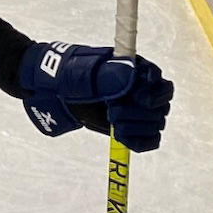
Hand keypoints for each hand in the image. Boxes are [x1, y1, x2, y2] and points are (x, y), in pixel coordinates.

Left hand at [18, 42, 173, 151]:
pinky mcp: (126, 127)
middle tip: (112, 110)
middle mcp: (140, 90)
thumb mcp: (85, 71)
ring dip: (134, 127)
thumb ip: (109, 75)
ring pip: (154, 125)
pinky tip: (119, 135)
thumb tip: (131, 76)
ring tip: (112, 121)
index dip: (154, 94)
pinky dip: (137, 141)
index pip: (162, 86)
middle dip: (138, 113)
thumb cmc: (67, 74)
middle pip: (159, 109)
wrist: (49, 89)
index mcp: (137, 71)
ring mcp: (134, 110)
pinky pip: (148, 141)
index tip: (136, 97)